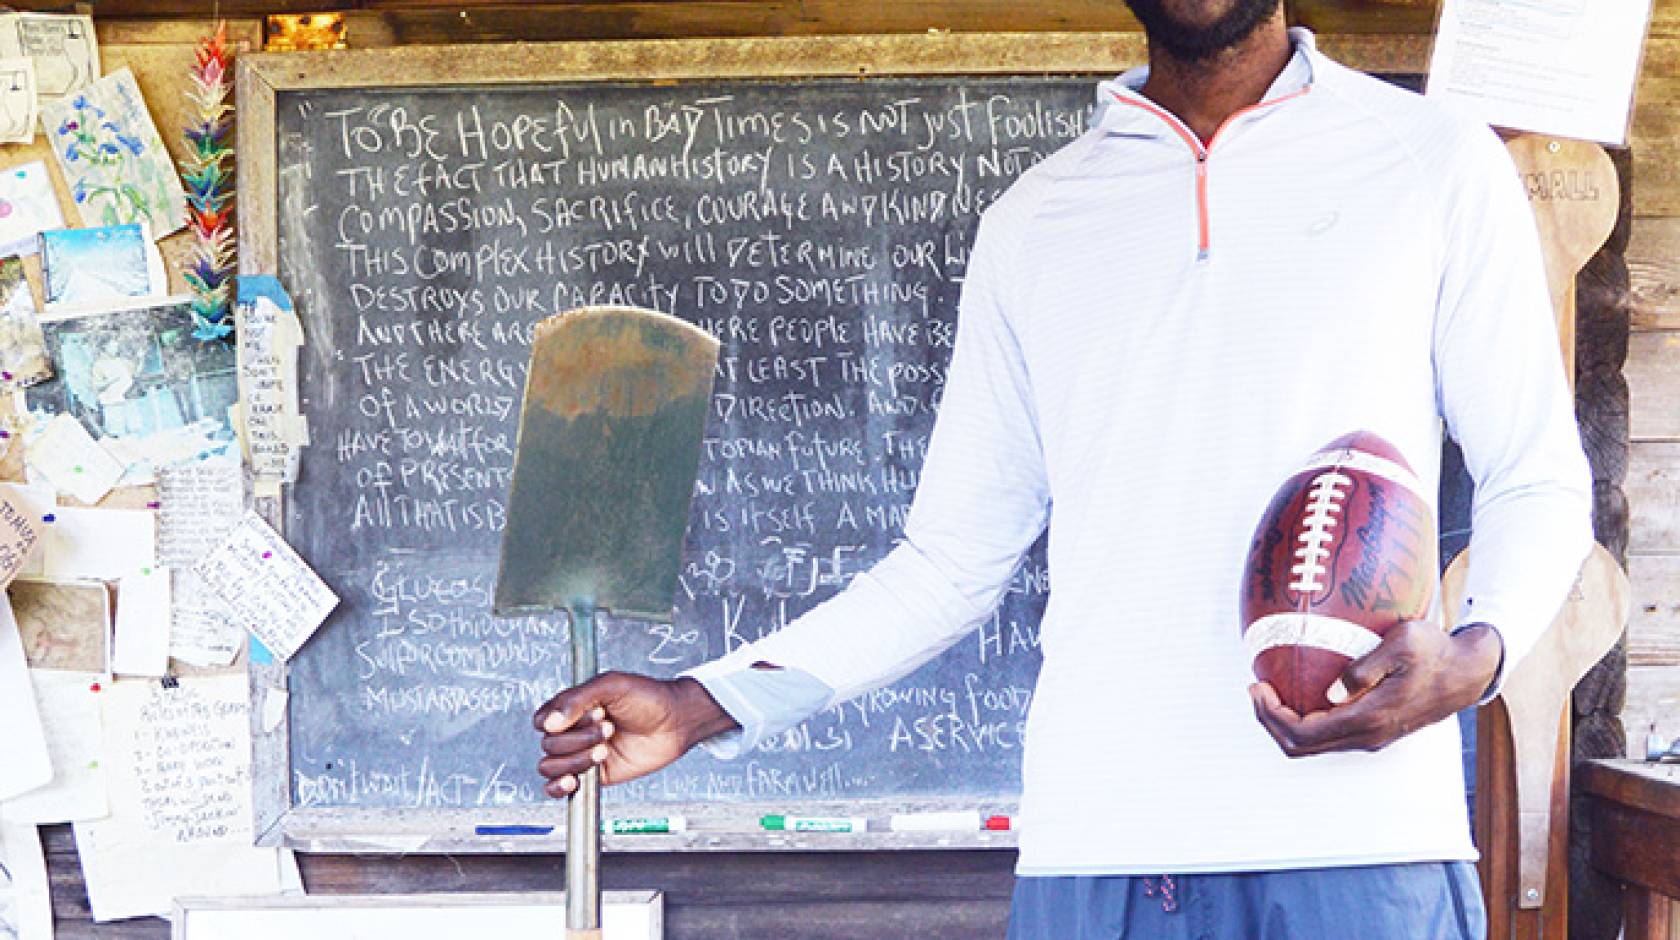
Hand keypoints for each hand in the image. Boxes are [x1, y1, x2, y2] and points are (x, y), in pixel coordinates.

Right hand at [532, 672, 737, 797]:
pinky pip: (558, 787)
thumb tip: (550, 722)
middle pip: (548, 744)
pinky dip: (558, 787)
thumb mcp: (613, 685)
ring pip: (551, 766)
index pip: (542, 720)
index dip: (559, 721)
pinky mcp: (593, 775)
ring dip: (576, 759)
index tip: (589, 713)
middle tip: (609, 727)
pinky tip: (573, 780)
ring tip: (605, 748)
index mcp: (573, 707)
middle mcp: (574, 731)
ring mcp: (581, 754)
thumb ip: (578, 699)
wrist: (676, 722)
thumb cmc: (649, 698)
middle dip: (579, 738)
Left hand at [1248, 620, 1502, 756]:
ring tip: (1270, 690)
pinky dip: (1305, 720)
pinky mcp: (1375, 731)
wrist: (1469, 671)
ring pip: (1314, 745)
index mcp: (1369, 719)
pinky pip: (1329, 735)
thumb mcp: (1403, 643)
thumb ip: (1365, 668)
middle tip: (1256, 689)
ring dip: (1286, 723)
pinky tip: (1299, 691)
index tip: (1257, 686)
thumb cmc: (1435, 650)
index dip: (1271, 715)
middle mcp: (1368, 736)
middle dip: (1270, 722)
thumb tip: (1331, 692)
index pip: (1303, 733)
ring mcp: (1372, 738)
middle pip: (1301, 747)